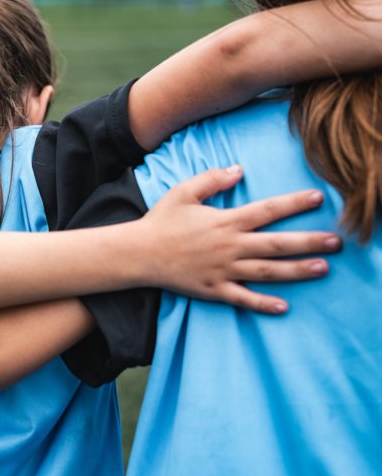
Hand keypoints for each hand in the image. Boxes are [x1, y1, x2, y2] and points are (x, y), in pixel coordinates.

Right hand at [141, 165, 339, 313]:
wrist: (137, 253)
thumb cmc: (160, 221)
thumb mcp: (183, 192)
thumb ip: (212, 179)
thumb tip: (239, 169)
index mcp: (224, 221)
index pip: (267, 210)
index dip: (294, 203)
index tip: (319, 197)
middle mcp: (229, 246)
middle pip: (276, 244)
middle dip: (309, 242)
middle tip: (337, 241)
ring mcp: (223, 270)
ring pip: (267, 272)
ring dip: (297, 271)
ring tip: (323, 268)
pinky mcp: (213, 289)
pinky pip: (242, 298)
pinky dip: (263, 304)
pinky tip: (284, 307)